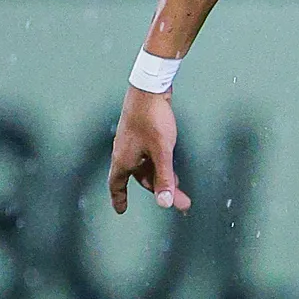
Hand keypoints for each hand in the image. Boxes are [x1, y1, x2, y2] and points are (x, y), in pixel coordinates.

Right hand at [109, 89, 187, 215]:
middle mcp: (124, 152)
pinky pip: (149, 155)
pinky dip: (160, 164)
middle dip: (160, 191)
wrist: (149, 88)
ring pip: (146, 167)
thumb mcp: (162, 152)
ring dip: (162, 177)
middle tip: (181, 202)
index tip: (121, 210)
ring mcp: (132, 142)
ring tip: (180, 186)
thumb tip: (165, 203)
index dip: (119, 198)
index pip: (116, 186)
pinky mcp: (141, 132)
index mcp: (123, 160)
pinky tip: (171, 166)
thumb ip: (164, 178)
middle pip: (140, 178)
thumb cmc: (152, 119)